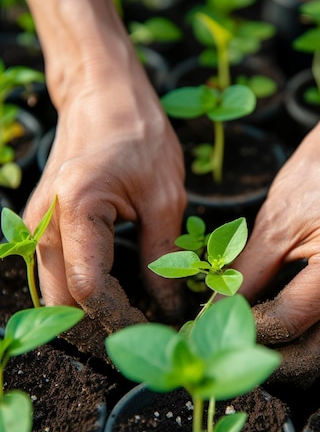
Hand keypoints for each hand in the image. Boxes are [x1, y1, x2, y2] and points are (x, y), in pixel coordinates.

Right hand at [24, 57, 186, 327]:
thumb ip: (162, 256)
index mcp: (76, 210)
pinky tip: (119, 298)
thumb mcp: (164, 196)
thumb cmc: (136, 133)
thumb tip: (169, 307)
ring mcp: (37, 226)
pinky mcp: (44, 226)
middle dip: (103, 327)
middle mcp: (44, 224)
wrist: (101, 95)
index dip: (124, 318)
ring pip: (56, 293)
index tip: (160, 329)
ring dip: (92, 315)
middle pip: (63, 301)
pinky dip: (84, 294)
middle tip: (148, 336)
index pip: (91, 289)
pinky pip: (58, 274)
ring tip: (137, 322)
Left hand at [235, 107, 319, 385]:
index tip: (214, 330)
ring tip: (252, 338)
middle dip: (270, 358)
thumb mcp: (273, 222)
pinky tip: (283, 323)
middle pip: (316, 352)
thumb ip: (245, 274)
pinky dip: (312, 333)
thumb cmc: (317, 175)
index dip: (247, 332)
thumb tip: (216, 313)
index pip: (289, 321)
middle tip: (231, 348)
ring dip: (292, 351)